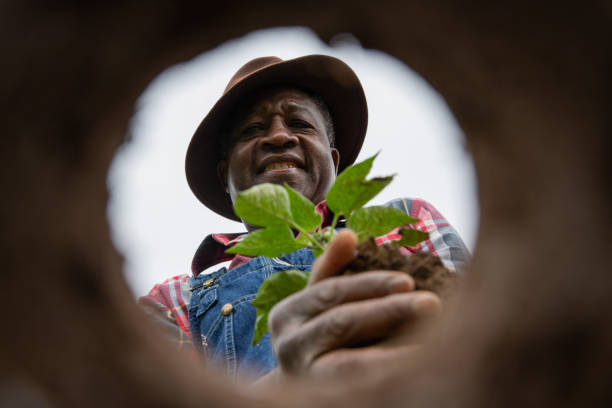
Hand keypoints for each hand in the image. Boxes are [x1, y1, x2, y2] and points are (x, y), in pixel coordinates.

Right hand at [266, 229, 440, 378]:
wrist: (302, 393)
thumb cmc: (318, 336)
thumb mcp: (320, 302)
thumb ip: (333, 270)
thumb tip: (348, 234)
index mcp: (286, 313)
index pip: (332, 290)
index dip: (371, 284)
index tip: (409, 281)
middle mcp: (287, 344)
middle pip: (342, 321)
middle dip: (389, 310)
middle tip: (432, 303)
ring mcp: (302, 376)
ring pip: (351, 360)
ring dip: (396, 345)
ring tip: (435, 336)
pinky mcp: (322, 399)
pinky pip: (362, 385)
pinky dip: (392, 373)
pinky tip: (421, 365)